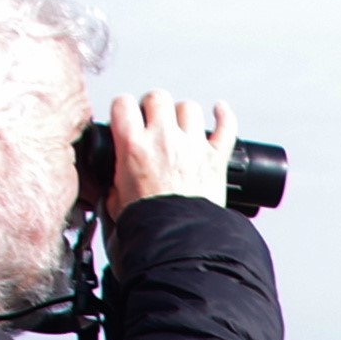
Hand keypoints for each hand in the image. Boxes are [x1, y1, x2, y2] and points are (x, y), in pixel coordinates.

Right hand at [103, 92, 235, 221]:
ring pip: (189, 108)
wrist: (179, 241)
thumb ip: (115, 184)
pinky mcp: (216, 158)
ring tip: (181, 125)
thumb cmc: (151, 225)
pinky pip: (226, 126)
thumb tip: (114, 186)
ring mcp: (193, 146)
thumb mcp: (116, 202)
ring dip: (184, 114)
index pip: (122, 104)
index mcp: (134, 146)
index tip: (127, 116)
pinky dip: (224, 116)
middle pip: (158, 98)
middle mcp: (164, 140)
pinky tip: (220, 111)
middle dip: (153, 106)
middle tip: (153, 119)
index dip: (124, 108)